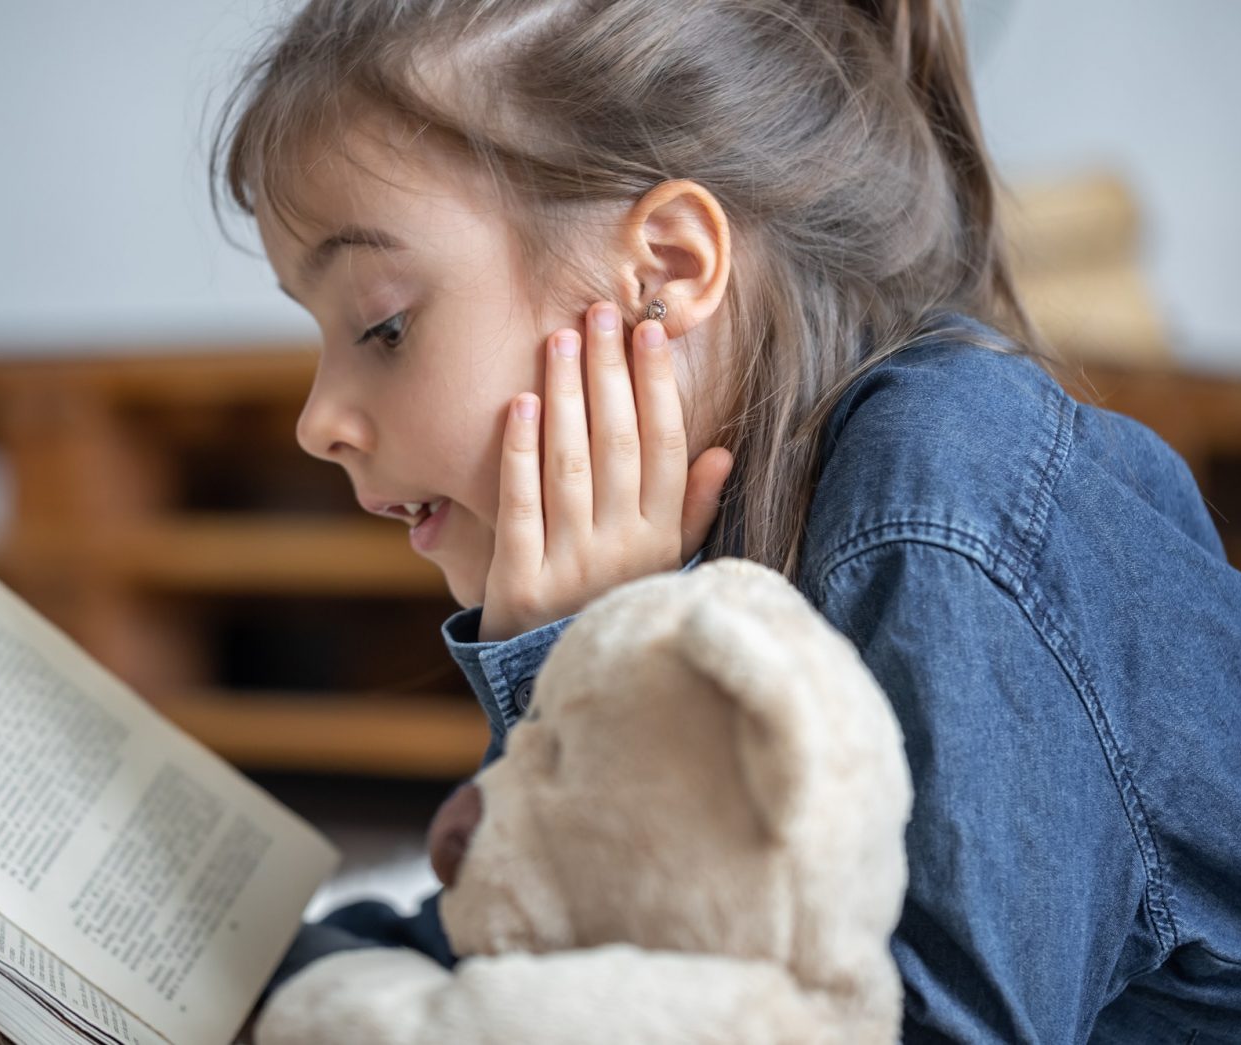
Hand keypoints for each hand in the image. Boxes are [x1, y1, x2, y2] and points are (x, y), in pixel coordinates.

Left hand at [479, 300, 732, 641]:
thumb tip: (720, 452)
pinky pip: (521, 506)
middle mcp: (621, 551)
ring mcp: (570, 567)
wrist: (559, 683)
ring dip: (567, 395)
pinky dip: (519, 453)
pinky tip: (520, 403)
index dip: (657, 387)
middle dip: (610, 373)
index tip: (649, 332)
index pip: (667, 449)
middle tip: (599, 312)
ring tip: (560, 338)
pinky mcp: (519, 584)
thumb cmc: (612, 609)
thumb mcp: (665, 568)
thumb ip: (692, 512)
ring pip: (571, 465)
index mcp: (660, 541)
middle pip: (618, 445)